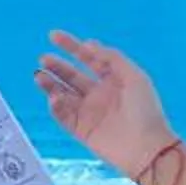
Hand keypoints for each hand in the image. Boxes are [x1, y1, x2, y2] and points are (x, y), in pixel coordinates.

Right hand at [36, 33, 175, 180]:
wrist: (146, 148)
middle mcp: (99, 94)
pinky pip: (63, 116)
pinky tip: (54, 98)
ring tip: (39, 75)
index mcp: (113, 80)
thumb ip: (112, 58)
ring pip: (63, 95)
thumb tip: (89, 44)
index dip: (71, 46)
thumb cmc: (146, 111)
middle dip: (57, 66)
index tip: (53, 36)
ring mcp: (89, 112)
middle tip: (43, 59)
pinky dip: (56, 106)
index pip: (88, 59)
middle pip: (72, 76)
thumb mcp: (134, 76)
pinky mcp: (82, 130)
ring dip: (50, 84)